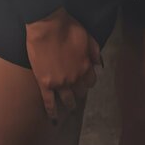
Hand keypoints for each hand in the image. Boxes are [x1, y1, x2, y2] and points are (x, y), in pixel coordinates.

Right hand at [25, 7, 102, 122]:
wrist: (48, 26)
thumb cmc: (68, 27)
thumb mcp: (88, 37)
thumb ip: (95, 52)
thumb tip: (99, 65)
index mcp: (86, 66)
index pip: (91, 81)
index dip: (88, 81)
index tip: (85, 81)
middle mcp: (75, 78)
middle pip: (81, 92)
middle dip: (80, 91)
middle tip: (76, 91)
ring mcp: (60, 83)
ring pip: (68, 99)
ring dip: (70, 104)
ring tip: (70, 107)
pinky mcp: (45, 83)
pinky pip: (49, 102)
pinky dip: (52, 111)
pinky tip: (54, 118)